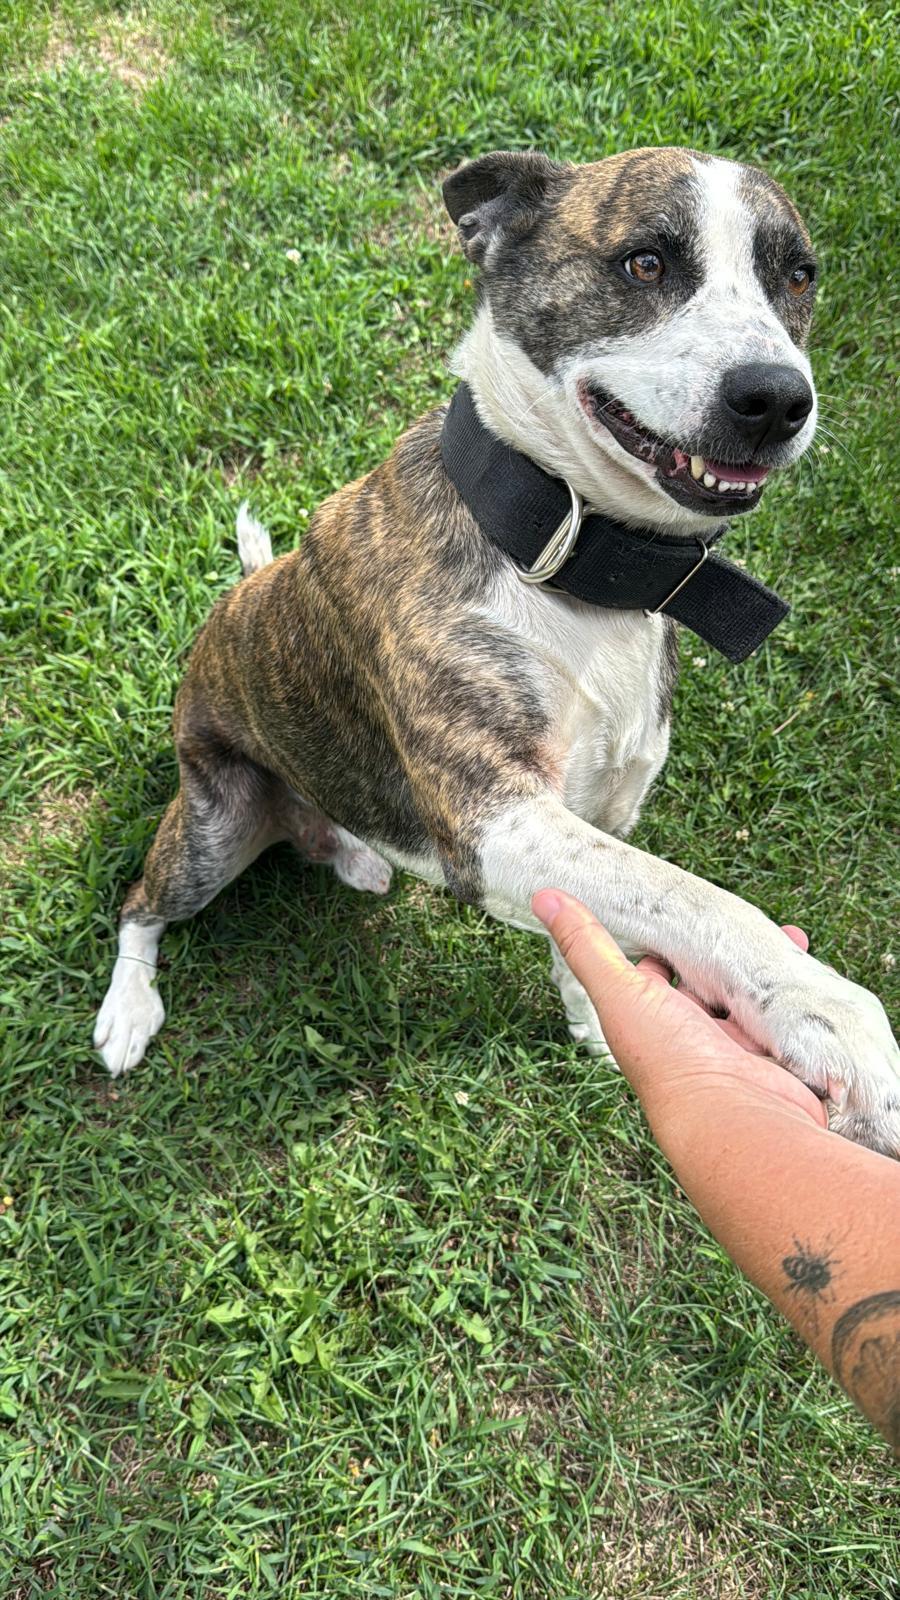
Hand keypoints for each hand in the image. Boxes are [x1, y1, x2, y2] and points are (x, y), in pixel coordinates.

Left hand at [532, 889, 828, 1135]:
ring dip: (765, 965)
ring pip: (752, 992)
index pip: (656, 969)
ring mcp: (738, 1045)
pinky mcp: (778, 1051)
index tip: (681, 907)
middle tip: (743, 919)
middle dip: (725, 949)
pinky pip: (789, 1011)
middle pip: (710, 979)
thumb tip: (543, 896)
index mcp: (651, 1017)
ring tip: (783, 936)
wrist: (740, 1121)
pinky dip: (798, 988)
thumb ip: (587, 946)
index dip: (666, 940)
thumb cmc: (672, 1063)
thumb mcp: (621, 992)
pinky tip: (804, 962)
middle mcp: (692, 1033)